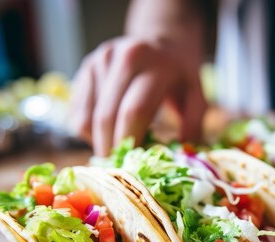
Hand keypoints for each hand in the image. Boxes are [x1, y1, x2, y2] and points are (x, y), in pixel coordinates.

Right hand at [68, 37, 206, 155]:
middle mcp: (121, 57)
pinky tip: (108, 128)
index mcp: (153, 64)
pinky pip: (77, 113)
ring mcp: (99, 61)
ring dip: (99, 141)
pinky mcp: (85, 68)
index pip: (133, 112)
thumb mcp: (197, 95)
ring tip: (118, 144)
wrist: (161, 41)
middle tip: (120, 167)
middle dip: (110, 148)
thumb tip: (180, 158)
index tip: (132, 165)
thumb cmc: (179, 76)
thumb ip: (193, 125)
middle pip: (105, 118)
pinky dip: (89, 130)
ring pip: (87, 119)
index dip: (129, 142)